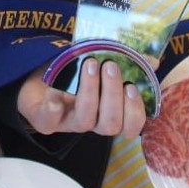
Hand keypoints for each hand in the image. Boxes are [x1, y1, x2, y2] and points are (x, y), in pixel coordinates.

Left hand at [17, 58, 146, 137]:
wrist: (35, 74)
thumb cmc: (74, 70)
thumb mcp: (100, 61)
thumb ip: (126, 62)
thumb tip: (152, 61)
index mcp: (108, 111)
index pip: (130, 127)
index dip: (135, 113)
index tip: (133, 88)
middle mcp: (91, 121)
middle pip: (110, 124)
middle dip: (112, 95)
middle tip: (110, 66)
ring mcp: (68, 122)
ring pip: (85, 120)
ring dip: (89, 92)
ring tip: (89, 64)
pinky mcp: (44, 119)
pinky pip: (49, 121)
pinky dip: (53, 108)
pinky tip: (54, 93)